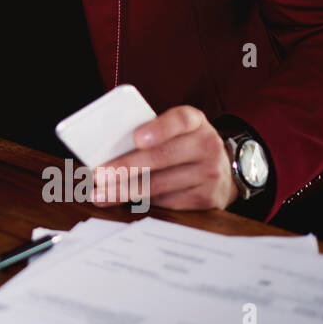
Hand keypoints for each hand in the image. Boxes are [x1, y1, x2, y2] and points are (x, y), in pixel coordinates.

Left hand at [91, 105, 238, 210]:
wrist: (222, 171)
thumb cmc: (184, 146)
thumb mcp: (175, 131)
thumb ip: (148, 133)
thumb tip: (106, 149)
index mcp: (195, 121)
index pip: (180, 120)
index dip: (159, 128)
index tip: (137, 138)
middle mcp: (207, 145)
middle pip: (163, 157)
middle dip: (126, 167)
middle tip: (99, 175)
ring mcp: (210, 174)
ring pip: (159, 185)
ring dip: (124, 191)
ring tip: (100, 194)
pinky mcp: (207, 199)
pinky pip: (166, 202)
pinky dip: (140, 203)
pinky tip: (121, 202)